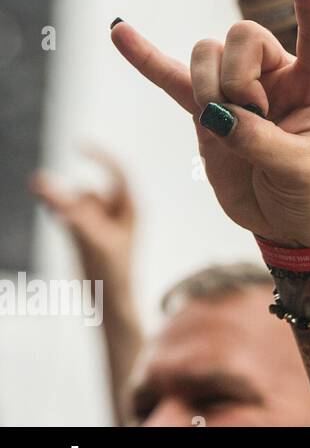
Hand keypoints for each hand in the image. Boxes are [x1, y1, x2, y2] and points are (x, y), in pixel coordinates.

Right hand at [30, 148, 135, 279]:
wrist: (110, 302)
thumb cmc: (112, 271)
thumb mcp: (91, 238)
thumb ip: (69, 211)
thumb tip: (44, 185)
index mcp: (132, 209)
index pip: (119, 172)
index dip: (100, 156)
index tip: (77, 145)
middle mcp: (118, 212)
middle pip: (89, 191)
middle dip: (70, 193)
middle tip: (39, 186)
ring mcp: (100, 223)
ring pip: (77, 203)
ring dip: (64, 205)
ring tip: (57, 217)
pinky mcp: (85, 234)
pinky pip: (69, 213)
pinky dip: (61, 213)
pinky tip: (55, 215)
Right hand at [110, 0, 309, 245]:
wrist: (289, 223)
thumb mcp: (299, 169)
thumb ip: (259, 140)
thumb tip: (216, 115)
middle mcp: (276, 76)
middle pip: (242, 36)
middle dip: (237, 74)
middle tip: (252, 115)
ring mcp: (237, 90)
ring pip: (207, 54)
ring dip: (207, 86)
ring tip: (226, 124)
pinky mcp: (204, 111)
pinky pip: (169, 78)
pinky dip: (145, 57)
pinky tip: (119, 31)